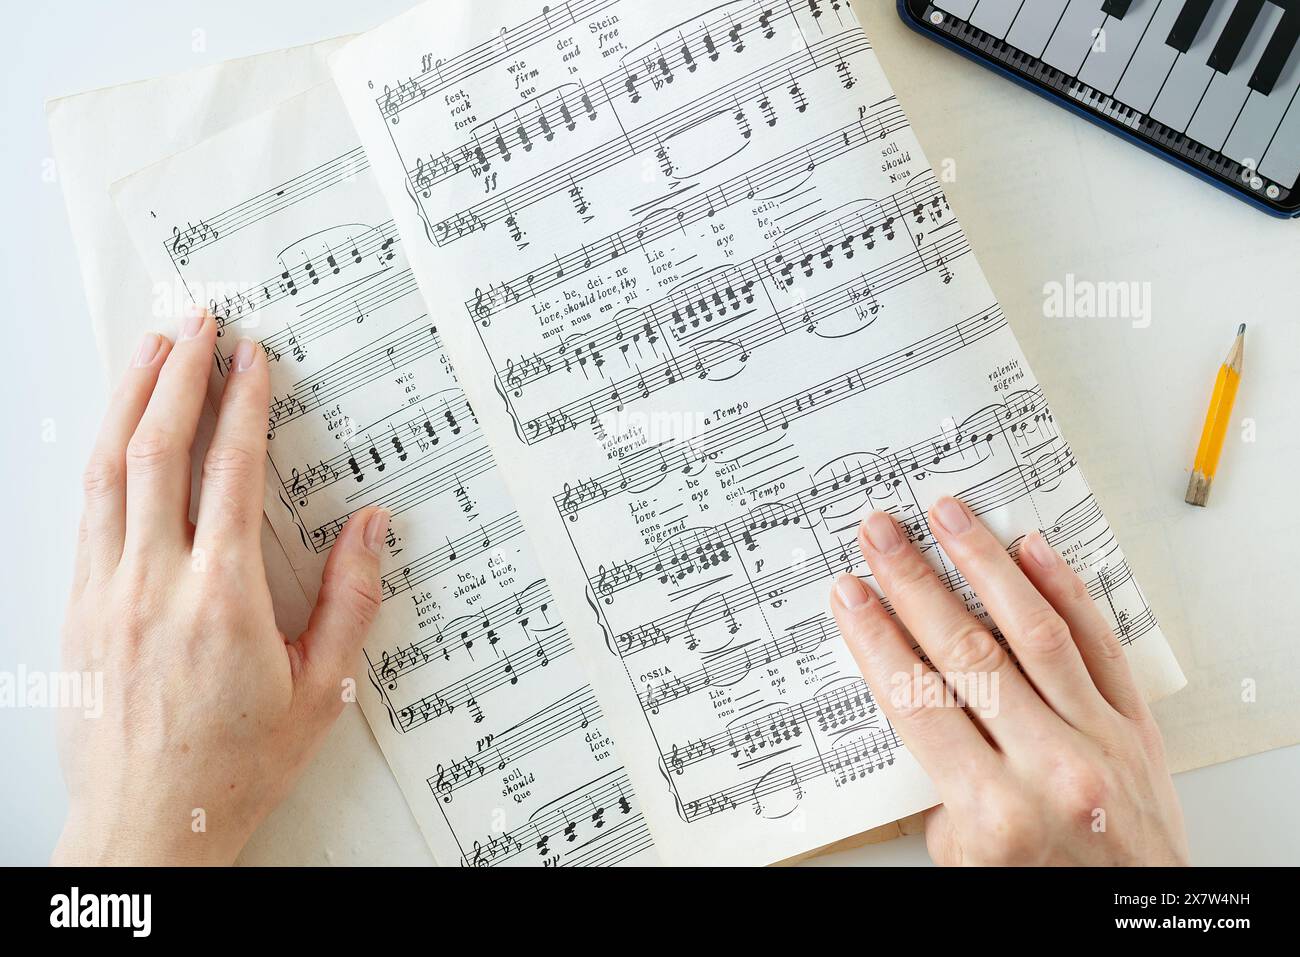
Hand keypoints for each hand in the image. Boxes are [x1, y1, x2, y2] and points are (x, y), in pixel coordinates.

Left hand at [54, 307, 388, 865]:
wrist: (146, 826)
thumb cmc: (235, 766)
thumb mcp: (320, 692)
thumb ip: (350, 603)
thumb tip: (371, 527)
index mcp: (223, 602)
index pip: (230, 474)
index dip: (242, 403)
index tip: (252, 357)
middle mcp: (154, 585)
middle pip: (158, 451)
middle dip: (179, 375)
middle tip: (199, 323)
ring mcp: (103, 593)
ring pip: (108, 470)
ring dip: (130, 400)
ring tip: (151, 350)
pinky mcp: (75, 609)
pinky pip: (86, 510)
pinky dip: (104, 455)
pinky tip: (118, 433)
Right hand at [831, 498, 1186, 865]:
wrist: (1131, 919)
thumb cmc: (1037, 890)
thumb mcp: (963, 857)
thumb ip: (939, 780)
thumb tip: (920, 695)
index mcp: (994, 809)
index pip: (917, 700)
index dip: (877, 637)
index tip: (851, 594)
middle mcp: (1049, 768)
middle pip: (966, 652)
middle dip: (914, 582)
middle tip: (883, 534)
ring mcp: (1099, 740)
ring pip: (1034, 632)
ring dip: (984, 565)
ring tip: (951, 517)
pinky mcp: (1137, 727)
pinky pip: (1099, 645)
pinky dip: (1066, 592)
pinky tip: (1034, 551)